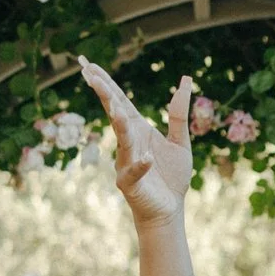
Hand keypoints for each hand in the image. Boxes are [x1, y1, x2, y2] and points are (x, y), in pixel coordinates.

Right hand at [76, 60, 193, 223]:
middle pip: (114, 114)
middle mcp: (127, 143)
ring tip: (117, 109)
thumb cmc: (171, 176)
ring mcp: (126, 162)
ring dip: (119, 124)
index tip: (88, 65)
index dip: (105, 83)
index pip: (119, 101)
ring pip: (122, 140)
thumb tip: (186, 79)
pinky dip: (140, 166)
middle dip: (104, 95)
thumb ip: (178, 113)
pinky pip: (134, 172)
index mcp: (137, 129)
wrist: (170, 209)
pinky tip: (147, 159)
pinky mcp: (130, 184)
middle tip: (90, 75)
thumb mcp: (179, 141)